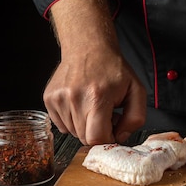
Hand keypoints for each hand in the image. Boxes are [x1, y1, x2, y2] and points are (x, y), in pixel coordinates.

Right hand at [44, 0, 146, 144]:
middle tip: (105, 115)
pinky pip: (62, 125)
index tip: (113, 129)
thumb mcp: (136, 90)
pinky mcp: (49, 99)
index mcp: (97, 97)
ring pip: (72, 133)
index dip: (108, 139)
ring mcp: (58, 99)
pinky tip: (81, 105)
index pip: (96, 138)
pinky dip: (73, 120)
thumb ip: (136, 118)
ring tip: (93, 107)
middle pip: (84, 138)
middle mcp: (74, 98)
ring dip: (85, 126)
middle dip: (98, 132)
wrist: (88, 47)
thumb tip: (120, 137)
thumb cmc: (113, 70)